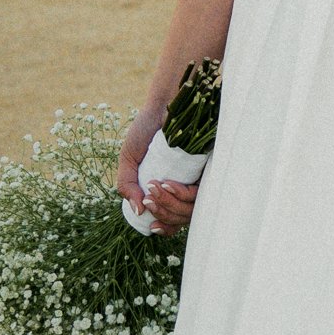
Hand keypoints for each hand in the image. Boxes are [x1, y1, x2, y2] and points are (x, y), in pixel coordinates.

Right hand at [116, 104, 199, 234]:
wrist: (163, 105)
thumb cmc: (146, 130)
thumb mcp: (128, 160)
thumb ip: (126, 185)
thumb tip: (137, 210)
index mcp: (168, 191)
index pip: (172, 223)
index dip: (164, 229)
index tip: (153, 226)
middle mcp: (185, 188)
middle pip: (180, 220)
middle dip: (163, 215)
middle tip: (148, 199)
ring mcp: (196, 179)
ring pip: (189, 211)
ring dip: (169, 206)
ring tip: (154, 188)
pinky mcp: (207, 169)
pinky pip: (198, 194)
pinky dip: (180, 194)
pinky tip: (167, 184)